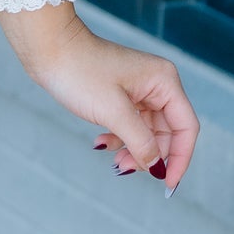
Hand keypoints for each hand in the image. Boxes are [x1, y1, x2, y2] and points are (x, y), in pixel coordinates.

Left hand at [0, 2, 198, 191]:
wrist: (47, 48)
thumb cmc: (79, 71)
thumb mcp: (113, 112)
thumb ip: (140, 142)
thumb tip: (158, 167)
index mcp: (164, 81)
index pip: (185, 127)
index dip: (180, 159)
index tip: (167, 185)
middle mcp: (157, 83)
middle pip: (167, 132)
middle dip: (149, 155)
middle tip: (125, 168)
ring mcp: (138, 88)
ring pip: (147, 131)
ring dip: (132, 149)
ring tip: (113, 161)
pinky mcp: (120, 93)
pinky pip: (130, 124)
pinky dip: (119, 138)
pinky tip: (101, 143)